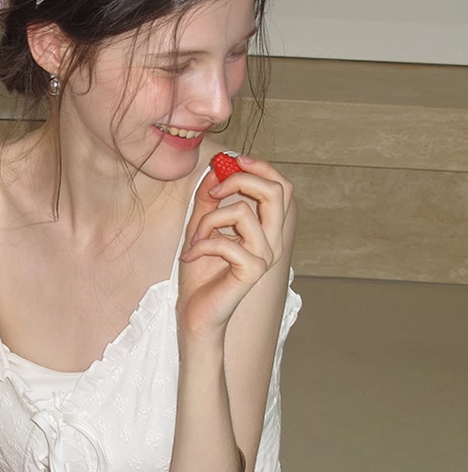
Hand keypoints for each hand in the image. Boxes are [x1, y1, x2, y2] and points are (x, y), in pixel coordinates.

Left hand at [178, 156, 292, 337]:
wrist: (195, 311)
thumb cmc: (200, 272)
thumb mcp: (201, 226)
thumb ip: (209, 199)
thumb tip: (216, 168)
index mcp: (265, 227)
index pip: (280, 187)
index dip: (260, 167)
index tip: (232, 160)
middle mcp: (272, 240)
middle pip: (276, 192)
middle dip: (241, 180)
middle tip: (214, 190)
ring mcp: (265, 256)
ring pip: (243, 212)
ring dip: (209, 219)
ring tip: (195, 238)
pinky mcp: (252, 271)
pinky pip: (227, 242)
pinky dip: (202, 244)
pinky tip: (191, 257)